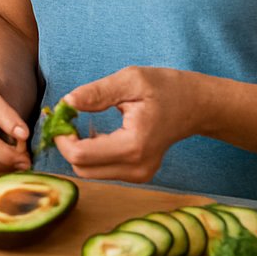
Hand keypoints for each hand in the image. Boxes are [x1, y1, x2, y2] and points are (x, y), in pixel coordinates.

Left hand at [53, 66, 200, 182]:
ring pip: (89, 171)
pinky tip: (96, 131)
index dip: (62, 137)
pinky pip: (101, 169)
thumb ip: (96, 93)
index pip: (81, 156)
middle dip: (67, 144)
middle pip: (81, 169)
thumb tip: (66, 103)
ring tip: (82, 121)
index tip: (61, 114)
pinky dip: (90, 153)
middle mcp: (137, 168)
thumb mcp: (130, 80)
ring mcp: (139, 175)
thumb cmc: (165, 88)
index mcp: (134, 146)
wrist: (195, 105)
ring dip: (78, 149)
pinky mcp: (138, 175)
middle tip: (67, 118)